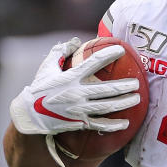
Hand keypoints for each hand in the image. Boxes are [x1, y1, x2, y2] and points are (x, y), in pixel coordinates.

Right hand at [9, 37, 139, 134]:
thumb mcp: (46, 67)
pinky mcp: (79, 123)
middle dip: (125, 86)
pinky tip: (126, 123)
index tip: (121, 50)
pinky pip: (100, 125)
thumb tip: (75, 41)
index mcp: (70, 77)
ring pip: (107, 107)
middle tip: (137, 82)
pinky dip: (114, 125)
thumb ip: (60, 52)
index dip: (108, 55)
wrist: (29, 114)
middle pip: (107, 89)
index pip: (93, 63)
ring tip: (137, 98)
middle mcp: (76, 93)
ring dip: (124, 103)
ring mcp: (79, 109)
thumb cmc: (39, 88)